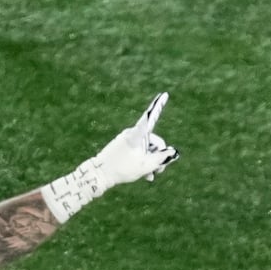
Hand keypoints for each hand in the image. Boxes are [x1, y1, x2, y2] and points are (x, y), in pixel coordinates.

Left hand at [41, 92, 179, 222]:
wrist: (98, 175)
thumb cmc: (122, 169)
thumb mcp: (146, 165)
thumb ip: (162, 158)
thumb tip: (172, 152)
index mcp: (137, 134)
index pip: (151, 118)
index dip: (159, 106)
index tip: (164, 94)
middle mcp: (131, 134)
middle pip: (152, 141)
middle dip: (158, 155)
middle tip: (159, 171)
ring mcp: (125, 140)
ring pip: (145, 149)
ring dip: (150, 162)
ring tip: (150, 176)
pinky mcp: (121, 148)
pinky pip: (137, 152)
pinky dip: (141, 161)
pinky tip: (145, 175)